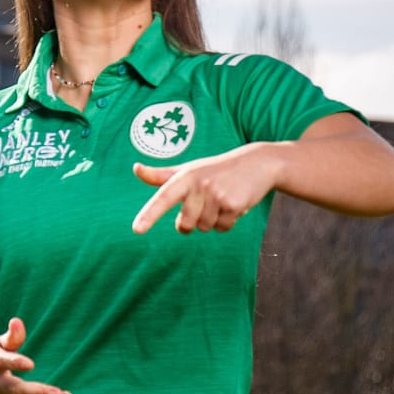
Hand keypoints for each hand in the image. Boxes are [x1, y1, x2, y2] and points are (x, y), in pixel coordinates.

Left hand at [132, 144, 283, 233]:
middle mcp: (199, 185)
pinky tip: (234, 204)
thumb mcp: (188, 170)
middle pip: (185, 224)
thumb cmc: (215, 169)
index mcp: (184, 177)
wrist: (257, 163)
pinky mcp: (234, 205)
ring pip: (204, 227)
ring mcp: (217, 195)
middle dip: (192, 222)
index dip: (149, 214)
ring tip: (221, 200)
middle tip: (203, 204)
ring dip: (212, 220)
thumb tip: (136, 169)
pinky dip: (227, 221)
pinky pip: (223, 228)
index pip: (163, 197)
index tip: (136, 230)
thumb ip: (161, 175)